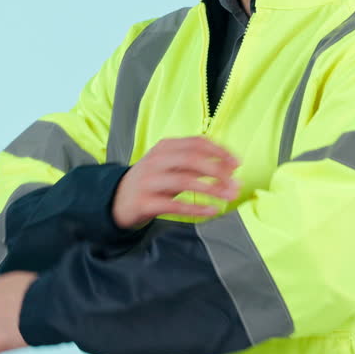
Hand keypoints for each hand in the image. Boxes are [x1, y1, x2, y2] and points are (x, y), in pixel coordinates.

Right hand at [112, 136, 240, 228]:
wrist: (117, 199)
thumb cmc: (153, 181)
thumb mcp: (171, 166)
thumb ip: (196, 163)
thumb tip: (228, 166)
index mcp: (165, 147)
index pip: (196, 142)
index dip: (219, 151)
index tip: (237, 163)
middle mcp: (156, 160)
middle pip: (192, 159)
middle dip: (218, 170)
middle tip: (235, 183)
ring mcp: (149, 181)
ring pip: (184, 181)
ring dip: (211, 189)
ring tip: (229, 196)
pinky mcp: (145, 202)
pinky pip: (174, 205)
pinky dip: (196, 208)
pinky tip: (212, 211)